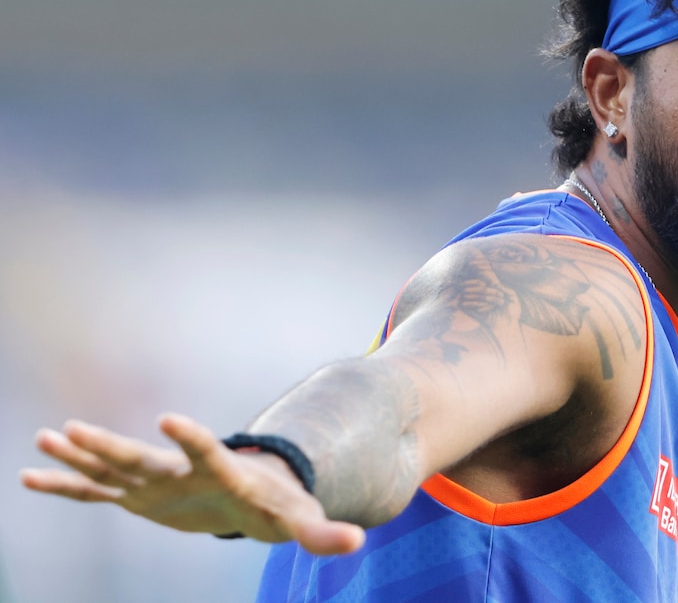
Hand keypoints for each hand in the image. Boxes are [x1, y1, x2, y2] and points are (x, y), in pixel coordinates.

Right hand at [19, 413, 364, 555]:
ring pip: (112, 467)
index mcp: (222, 473)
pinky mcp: (140, 497)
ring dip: (80, 455)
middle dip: (110, 445)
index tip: (169, 419)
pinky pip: (96, 492)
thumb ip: (323, 534)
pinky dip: (66, 485)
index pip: (207, 452)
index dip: (192, 437)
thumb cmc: (279, 507)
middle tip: (73, 427)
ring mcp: (157, 482)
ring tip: (44, 436)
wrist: (255, 495)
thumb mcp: (301, 522)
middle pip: (143, 457)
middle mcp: (183, 471)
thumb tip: (357, 544)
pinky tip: (29, 476)